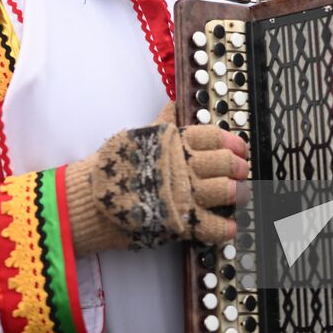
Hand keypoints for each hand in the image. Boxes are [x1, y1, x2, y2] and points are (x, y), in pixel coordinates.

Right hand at [65, 106, 249, 253]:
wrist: (91, 201)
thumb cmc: (113, 167)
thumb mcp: (137, 137)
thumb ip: (161, 124)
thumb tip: (173, 104)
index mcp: (175, 143)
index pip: (214, 136)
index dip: (232, 142)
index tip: (239, 148)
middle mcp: (183, 166)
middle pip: (226, 163)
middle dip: (238, 168)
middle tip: (241, 172)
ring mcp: (184, 195)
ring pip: (226, 191)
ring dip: (238, 194)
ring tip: (239, 196)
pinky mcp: (180, 223)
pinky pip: (213, 227)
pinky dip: (226, 228)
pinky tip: (230, 227)